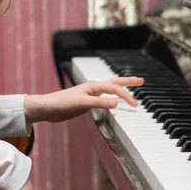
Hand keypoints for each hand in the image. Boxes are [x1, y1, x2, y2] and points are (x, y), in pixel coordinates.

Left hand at [24, 77, 143, 123]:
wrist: (48, 108)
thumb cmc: (62, 103)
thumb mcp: (82, 104)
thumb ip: (99, 103)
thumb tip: (116, 103)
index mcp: (93, 86)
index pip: (115, 88)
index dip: (126, 96)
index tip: (135, 105)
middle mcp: (93, 88)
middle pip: (115, 82)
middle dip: (128, 82)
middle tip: (142, 81)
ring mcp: (90, 94)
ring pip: (110, 89)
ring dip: (121, 88)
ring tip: (132, 88)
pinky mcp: (87, 102)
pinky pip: (104, 98)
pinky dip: (113, 98)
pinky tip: (114, 101)